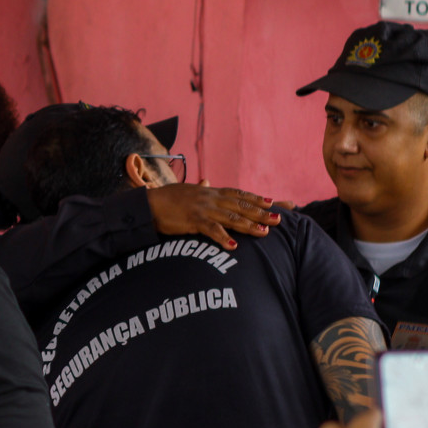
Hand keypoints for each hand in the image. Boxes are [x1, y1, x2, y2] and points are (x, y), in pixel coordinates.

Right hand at [145, 181, 286, 250]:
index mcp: (210, 192)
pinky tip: (234, 246)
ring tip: (264, 232)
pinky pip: (211, 229)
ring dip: (249, 225)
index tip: (273, 202)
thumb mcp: (187, 191)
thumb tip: (207, 181)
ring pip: (231, 217)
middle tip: (278, 219)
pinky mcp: (192, 220)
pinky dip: (223, 238)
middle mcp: (210, 198)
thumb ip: (201, 189)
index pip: (238, 194)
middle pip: (240, 205)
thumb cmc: (167, 199)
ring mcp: (202, 209)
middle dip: (260, 212)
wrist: (149, 204)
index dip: (256, 198)